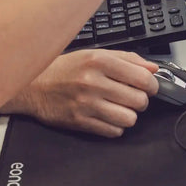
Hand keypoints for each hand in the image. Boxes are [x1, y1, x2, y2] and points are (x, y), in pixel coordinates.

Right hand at [1, 49, 159, 136]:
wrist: (33, 85)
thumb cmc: (64, 69)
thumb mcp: (93, 54)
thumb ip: (126, 59)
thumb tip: (153, 68)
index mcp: (98, 61)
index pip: (142, 78)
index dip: (151, 84)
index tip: (148, 86)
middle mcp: (93, 81)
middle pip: (139, 100)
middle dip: (139, 100)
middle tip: (130, 96)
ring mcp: (87, 104)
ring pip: (129, 118)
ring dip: (127, 114)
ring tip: (117, 107)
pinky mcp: (81, 122)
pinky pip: (114, 131)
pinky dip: (114, 126)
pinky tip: (105, 116)